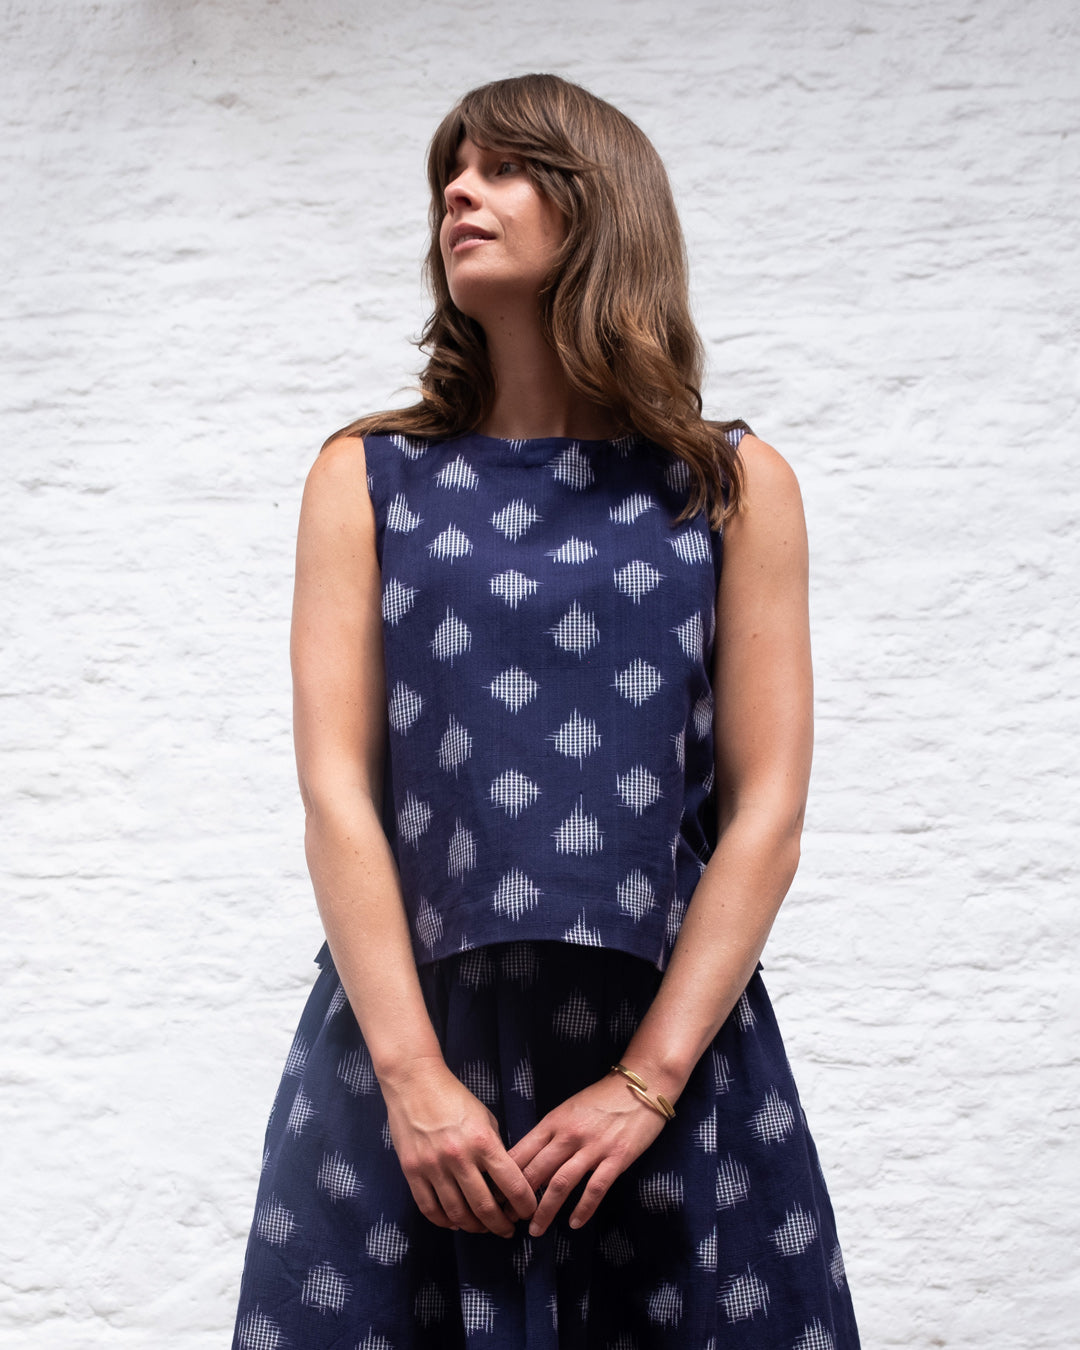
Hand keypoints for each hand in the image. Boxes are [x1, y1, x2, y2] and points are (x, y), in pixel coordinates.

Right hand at [380, 1055, 536, 1237]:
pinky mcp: (412, 1171)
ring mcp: (433, 1166)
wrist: (415, 1083)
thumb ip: (494, 1150)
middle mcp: (459, 1157)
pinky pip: (430, 1208)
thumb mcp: (485, 1119)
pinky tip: (455, 1222)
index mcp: (482, 1141)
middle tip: (507, 1230)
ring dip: (474, 1227)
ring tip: (483, 1228)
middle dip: (500, 1225)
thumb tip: (505, 1181)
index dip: (524, 1205)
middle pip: (485, 1207)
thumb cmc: (455, 1098)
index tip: (528, 1213)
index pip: (512, 1184)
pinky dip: (445, 1221)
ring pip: (457, 1213)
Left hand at [508, 1071, 668, 1235]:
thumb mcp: (568, 1110)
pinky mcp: (617, 1158)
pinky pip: (595, 1188)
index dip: (505, 1177)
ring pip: (561, 1183)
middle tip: (509, 1219)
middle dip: (519, 1199)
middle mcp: (569, 1135)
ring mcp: (593, 1147)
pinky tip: (574, 1223)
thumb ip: (549, 1134)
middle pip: (536, 1171)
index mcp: (553, 1121)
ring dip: (546, 1210)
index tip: (496, 1197)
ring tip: (535, 1230)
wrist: (641, 1085)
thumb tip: (528, 1162)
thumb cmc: (602, 1098)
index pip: (522, 1152)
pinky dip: (583, 1208)